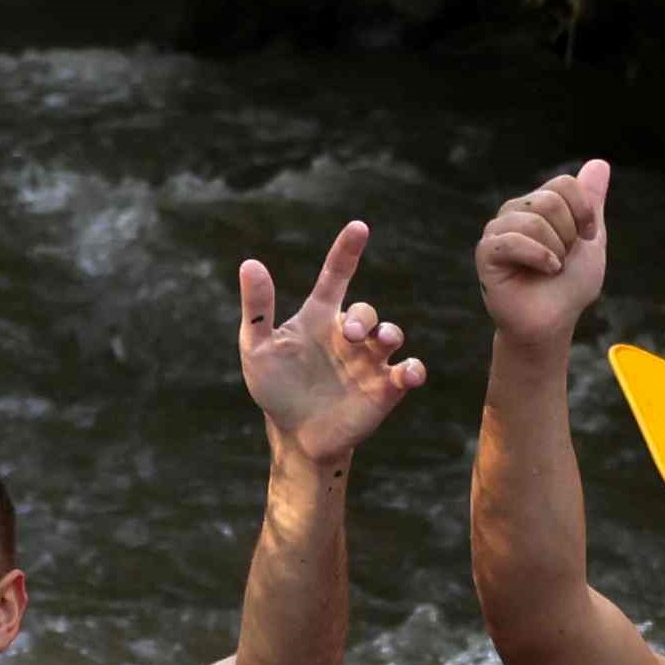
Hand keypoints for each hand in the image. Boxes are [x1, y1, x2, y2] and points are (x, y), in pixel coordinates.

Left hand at [239, 220, 424, 464]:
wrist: (296, 436)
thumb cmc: (275, 388)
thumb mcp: (258, 348)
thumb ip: (257, 309)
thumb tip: (250, 264)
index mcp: (319, 317)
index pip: (336, 276)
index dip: (347, 251)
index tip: (359, 227)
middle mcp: (348, 335)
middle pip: (366, 311)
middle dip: (363, 317)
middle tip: (351, 334)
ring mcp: (368, 361)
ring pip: (392, 335)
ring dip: (390, 335)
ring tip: (381, 343)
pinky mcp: (385, 389)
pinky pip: (408, 371)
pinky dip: (413, 369)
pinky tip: (407, 374)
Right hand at [473, 160, 612, 351]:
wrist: (553, 321)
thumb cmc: (570, 285)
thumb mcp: (591, 240)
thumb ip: (591, 202)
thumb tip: (600, 162)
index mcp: (538, 204)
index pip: (565, 184)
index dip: (584, 211)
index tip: (585, 238)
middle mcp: (515, 211)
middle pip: (551, 201)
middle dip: (568, 236)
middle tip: (562, 259)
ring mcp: (498, 230)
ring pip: (535, 221)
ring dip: (555, 251)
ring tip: (551, 268)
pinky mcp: (486, 252)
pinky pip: (513, 241)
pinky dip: (539, 257)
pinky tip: (545, 271)